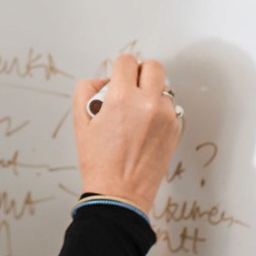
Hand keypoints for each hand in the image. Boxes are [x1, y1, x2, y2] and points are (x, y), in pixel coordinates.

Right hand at [72, 54, 181, 218]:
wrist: (119, 193)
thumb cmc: (100, 163)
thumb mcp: (80, 122)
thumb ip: (87, 91)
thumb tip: (103, 81)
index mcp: (123, 99)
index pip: (127, 62)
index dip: (119, 68)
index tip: (117, 77)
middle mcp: (148, 104)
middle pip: (153, 67)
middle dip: (140, 72)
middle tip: (130, 86)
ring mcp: (166, 116)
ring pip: (163, 87)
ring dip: (151, 92)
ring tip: (136, 111)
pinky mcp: (175, 129)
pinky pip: (170, 107)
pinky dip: (159, 110)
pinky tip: (144, 127)